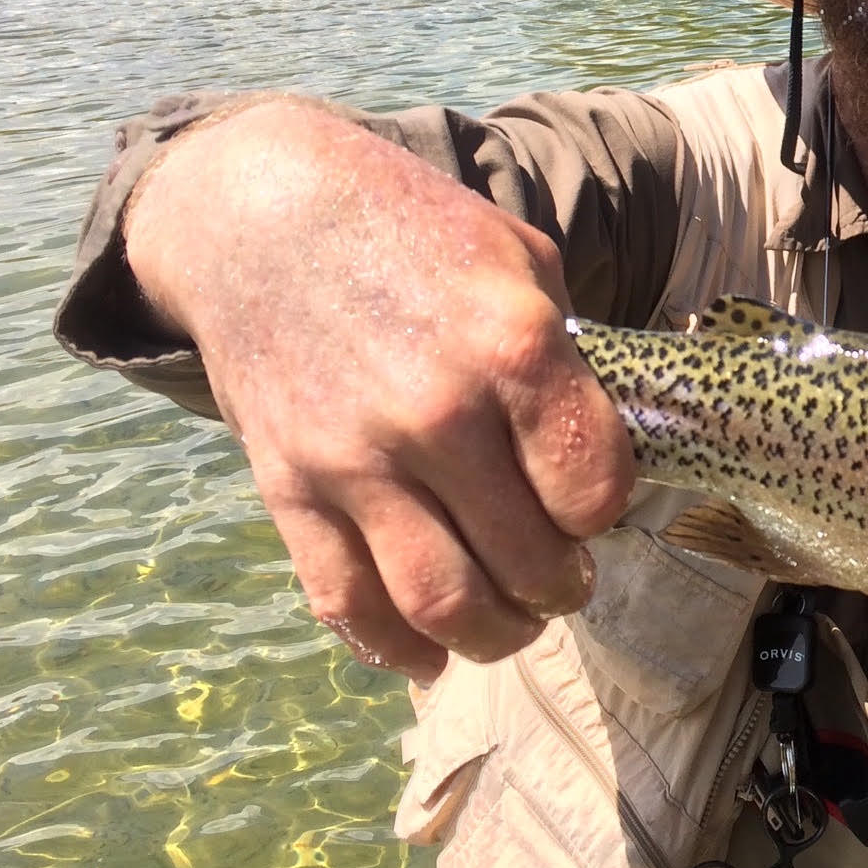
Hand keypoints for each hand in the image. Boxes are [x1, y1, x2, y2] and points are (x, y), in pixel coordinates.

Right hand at [125, 99, 631, 682]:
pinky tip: (430, 653)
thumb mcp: (521, 261)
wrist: (262, 215)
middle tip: (565, 579)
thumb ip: (565, 363)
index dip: (605, 511)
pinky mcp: (287, 491)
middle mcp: (435, 413)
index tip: (595, 504)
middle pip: (526, 563)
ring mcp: (353, 460)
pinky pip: (345, 604)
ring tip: (513, 619)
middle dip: (561, 589)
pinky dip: (395, 650)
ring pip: (441, 605)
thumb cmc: (415, 231)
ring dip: (494, 635)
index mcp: (513, 348)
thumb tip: (600, 457)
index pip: (594, 489)